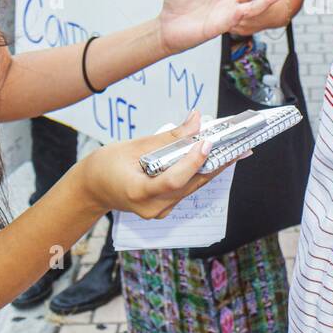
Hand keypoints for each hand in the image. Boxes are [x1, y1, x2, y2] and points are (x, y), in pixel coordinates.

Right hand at [77, 110, 231, 218]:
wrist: (92, 189)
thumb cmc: (106, 166)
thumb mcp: (134, 145)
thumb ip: (169, 137)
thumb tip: (196, 120)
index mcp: (138, 192)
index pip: (173, 180)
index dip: (192, 161)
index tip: (207, 141)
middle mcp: (152, 207)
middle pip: (190, 184)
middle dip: (216, 163)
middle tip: (240, 146)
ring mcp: (159, 211)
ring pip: (192, 187)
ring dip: (213, 168)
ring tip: (236, 151)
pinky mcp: (164, 208)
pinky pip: (187, 189)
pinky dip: (200, 173)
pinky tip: (215, 159)